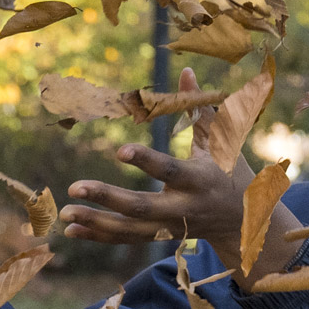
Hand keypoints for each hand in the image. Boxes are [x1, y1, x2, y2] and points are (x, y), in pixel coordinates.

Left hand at [62, 68, 289, 279]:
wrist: (243, 220)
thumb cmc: (231, 169)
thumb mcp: (221, 140)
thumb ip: (199, 108)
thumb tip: (186, 70)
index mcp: (200, 178)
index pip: (170, 170)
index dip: (146, 161)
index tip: (119, 151)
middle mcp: (185, 206)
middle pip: (143, 207)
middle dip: (108, 198)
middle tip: (74, 187)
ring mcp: (171, 225)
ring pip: (131, 229)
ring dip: (97, 222)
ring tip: (65, 212)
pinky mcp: (161, 236)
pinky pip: (128, 238)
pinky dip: (99, 235)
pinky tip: (72, 229)